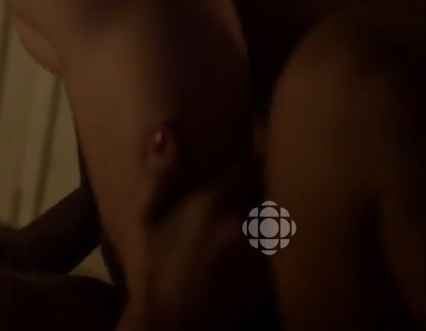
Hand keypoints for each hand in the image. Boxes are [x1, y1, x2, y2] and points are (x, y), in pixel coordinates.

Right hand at [137, 135, 275, 330]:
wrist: (174, 325)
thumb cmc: (157, 269)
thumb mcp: (145, 219)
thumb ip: (158, 173)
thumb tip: (168, 129)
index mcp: (212, 201)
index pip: (255, 162)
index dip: (258, 160)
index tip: (258, 161)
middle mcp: (246, 222)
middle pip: (279, 190)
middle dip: (278, 187)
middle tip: (278, 184)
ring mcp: (268, 252)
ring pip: (289, 219)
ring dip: (287, 216)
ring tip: (279, 218)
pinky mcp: (281, 279)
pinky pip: (295, 250)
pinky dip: (293, 246)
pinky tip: (288, 249)